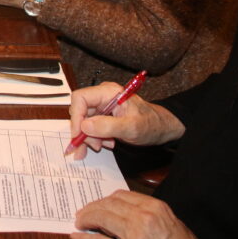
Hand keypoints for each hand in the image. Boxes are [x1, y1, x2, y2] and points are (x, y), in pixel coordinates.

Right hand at [68, 83, 185, 159]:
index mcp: (108, 92)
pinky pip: (90, 127)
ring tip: (102, 146)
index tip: (78, 135)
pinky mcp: (103, 116)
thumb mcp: (131, 128)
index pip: (80, 98)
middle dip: (84, 131)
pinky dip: (94, 138)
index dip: (76, 116)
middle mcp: (102, 97)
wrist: (161, 128)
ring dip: (89, 137)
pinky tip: (104, 143)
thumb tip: (84, 126)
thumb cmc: (151, 124)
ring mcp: (102, 106)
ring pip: (83, 122)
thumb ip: (108, 126)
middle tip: (93, 145)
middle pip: (80, 112)